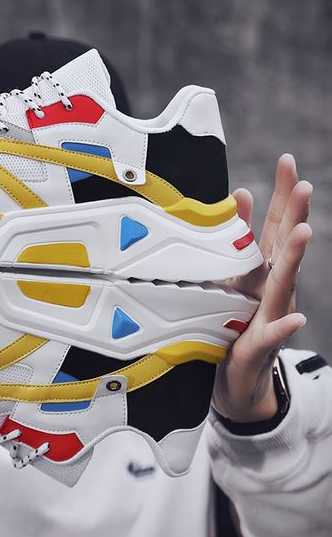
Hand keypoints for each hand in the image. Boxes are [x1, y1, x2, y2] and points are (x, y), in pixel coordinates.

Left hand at [212, 154, 311, 421]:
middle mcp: (270, 286)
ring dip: (294, 258)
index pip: (273, 225)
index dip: (282, 194)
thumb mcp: (232, 277)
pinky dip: (284, 326)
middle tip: (303, 183)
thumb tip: (241, 194)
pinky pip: (273, 334)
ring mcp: (270, 314)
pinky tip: (297, 317)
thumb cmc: (233, 322)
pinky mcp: (260, 343)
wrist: (237, 376)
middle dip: (294, 214)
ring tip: (303, 233)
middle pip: (283, 246)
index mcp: (261, 269)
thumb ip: (237, 240)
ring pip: (283, 283)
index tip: (288, 161)